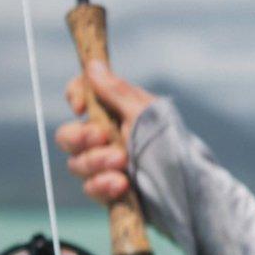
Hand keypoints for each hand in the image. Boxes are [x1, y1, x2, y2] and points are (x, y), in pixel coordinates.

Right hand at [55, 59, 155, 204]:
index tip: (81, 106)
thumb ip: (116, 91)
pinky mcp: (107, 190)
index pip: (82, 95)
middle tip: (102, 137)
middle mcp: (105, 137)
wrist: (186, 185)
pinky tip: (120, 184)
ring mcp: (104, 165)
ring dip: (96, 161)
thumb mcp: (143, 113)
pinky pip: (90, 187)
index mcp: (114, 111)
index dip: (76, 96)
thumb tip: (93, 65)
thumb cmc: (169, 143)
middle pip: (67, 136)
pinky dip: (102, 185)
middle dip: (79, 136)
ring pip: (76, 163)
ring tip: (123, 162)